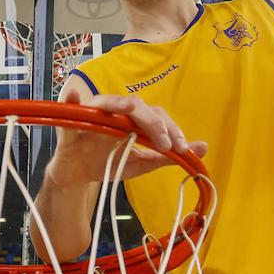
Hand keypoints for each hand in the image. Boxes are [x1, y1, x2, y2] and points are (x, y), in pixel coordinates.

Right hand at [48, 85, 206, 188]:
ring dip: (121, 106)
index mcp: (132, 119)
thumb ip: (167, 156)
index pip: (155, 115)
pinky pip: (71, 110)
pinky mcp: (71, 125)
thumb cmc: (108, 163)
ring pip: (109, 102)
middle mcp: (114, 112)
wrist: (78, 177)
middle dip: (154, 123)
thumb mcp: (142, 164)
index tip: (182, 148)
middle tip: (166, 145)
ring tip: (132, 114)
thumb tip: (202, 147)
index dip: (171, 129)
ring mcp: (92, 115)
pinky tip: (73, 96)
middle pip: (136, 106)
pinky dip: (71, 100)